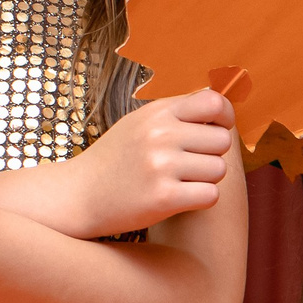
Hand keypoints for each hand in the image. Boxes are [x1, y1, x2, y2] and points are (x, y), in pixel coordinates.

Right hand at [75, 89, 236, 233]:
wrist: (77, 195)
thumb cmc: (116, 160)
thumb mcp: (139, 123)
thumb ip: (176, 113)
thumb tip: (219, 105)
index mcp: (157, 113)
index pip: (214, 102)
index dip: (224, 117)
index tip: (217, 129)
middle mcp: (159, 135)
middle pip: (222, 140)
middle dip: (212, 155)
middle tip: (189, 165)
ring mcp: (161, 165)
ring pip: (219, 170)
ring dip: (206, 180)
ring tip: (179, 182)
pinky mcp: (163, 197)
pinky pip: (211, 195)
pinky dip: (201, 200)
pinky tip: (180, 199)